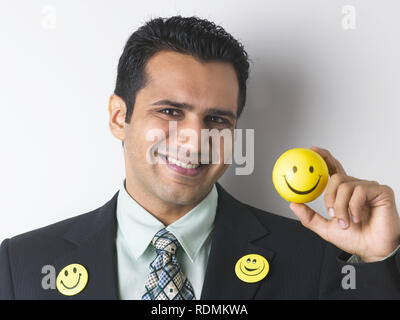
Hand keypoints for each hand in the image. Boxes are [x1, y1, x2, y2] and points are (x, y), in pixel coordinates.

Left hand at [289, 146, 399, 261]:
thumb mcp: (325, 228)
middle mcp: (356, 186)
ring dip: (341, 207)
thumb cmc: (355, 239)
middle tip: (331, 213)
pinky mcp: (381, 191)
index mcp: (344, 192)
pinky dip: (354, 207)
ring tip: (346, 222)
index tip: (312, 150)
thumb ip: (309, 216)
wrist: (374, 250)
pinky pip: (360, 191)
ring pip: (345, 186)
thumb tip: (293, 204)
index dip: (324, 157)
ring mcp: (369, 188)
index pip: (334, 169)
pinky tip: (358, 218)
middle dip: (329, 197)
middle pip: (335, 177)